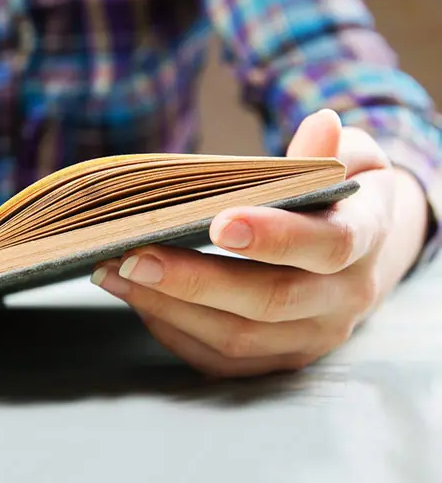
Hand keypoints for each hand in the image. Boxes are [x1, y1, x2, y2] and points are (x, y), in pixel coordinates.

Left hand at [91, 110, 428, 377]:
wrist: (360, 259)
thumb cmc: (340, 200)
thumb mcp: (350, 160)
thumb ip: (330, 151)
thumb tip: (321, 123)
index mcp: (365, 240)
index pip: (327, 244)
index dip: (275, 236)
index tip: (217, 223)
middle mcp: (343, 298)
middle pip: (270, 300)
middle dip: (197, 281)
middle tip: (135, 257)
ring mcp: (310, 337)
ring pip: (237, 337)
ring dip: (171, 307)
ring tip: (117, 273)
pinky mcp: (278, 358)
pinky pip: (221, 358)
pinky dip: (174, 329)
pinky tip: (138, 298)